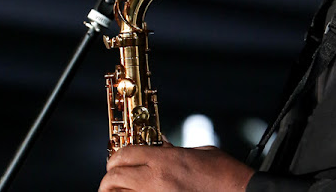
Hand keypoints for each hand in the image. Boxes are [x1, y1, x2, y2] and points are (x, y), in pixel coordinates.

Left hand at [98, 142, 254, 191]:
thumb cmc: (226, 175)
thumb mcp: (201, 153)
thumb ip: (176, 151)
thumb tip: (161, 149)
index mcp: (165, 161)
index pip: (125, 154)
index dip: (116, 156)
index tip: (116, 159)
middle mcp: (155, 182)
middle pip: (114, 178)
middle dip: (110, 178)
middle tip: (113, 179)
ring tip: (120, 191)